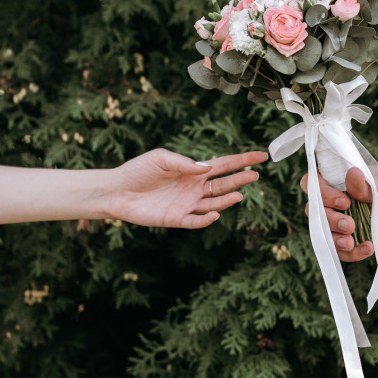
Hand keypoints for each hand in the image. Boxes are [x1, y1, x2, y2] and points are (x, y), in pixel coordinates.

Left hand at [107, 148, 266, 228]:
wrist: (116, 191)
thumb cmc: (137, 171)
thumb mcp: (160, 158)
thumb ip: (184, 162)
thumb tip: (208, 167)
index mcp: (193, 170)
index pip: (223, 164)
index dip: (242, 160)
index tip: (261, 156)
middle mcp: (194, 187)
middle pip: (224, 183)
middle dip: (241, 179)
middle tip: (256, 175)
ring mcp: (187, 204)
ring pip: (214, 202)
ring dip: (227, 199)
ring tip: (239, 194)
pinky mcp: (176, 219)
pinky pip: (196, 221)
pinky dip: (206, 219)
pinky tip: (215, 213)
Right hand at [300, 164, 377, 261]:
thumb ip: (365, 185)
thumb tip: (352, 173)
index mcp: (336, 180)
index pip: (312, 183)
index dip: (322, 195)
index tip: (345, 201)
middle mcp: (334, 200)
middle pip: (315, 212)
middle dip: (330, 221)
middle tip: (350, 225)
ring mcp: (342, 220)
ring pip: (324, 234)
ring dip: (335, 241)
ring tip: (352, 243)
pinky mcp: (352, 239)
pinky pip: (341, 251)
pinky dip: (352, 253)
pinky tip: (368, 248)